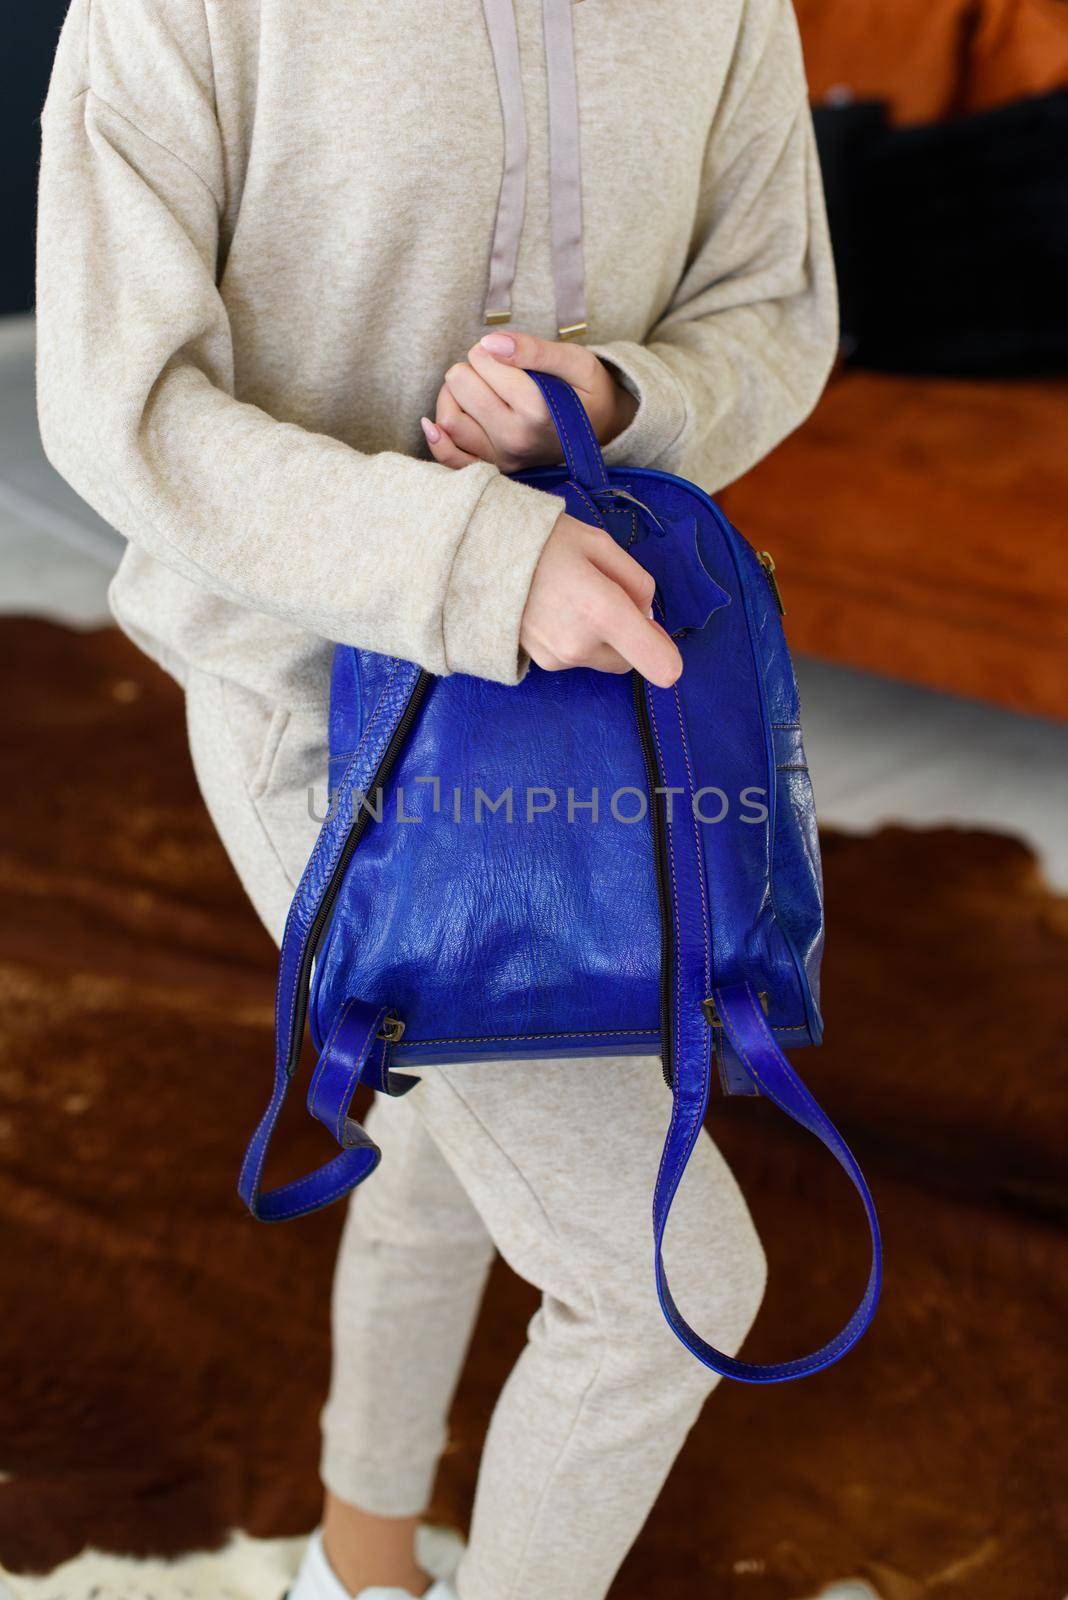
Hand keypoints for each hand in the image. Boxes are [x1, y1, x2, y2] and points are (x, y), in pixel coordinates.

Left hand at [420, 330, 637, 471]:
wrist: (602, 432)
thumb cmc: (587, 392)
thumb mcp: (575, 361)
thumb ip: (534, 350)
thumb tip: (489, 343)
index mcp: (539, 410)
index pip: (484, 360)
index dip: (491, 348)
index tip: (508, 354)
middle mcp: (517, 439)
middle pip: (460, 383)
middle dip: (472, 367)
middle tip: (494, 371)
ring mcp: (502, 459)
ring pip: (448, 418)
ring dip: (453, 395)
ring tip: (476, 389)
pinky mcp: (493, 469)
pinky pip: (449, 458)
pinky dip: (437, 439)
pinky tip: (435, 423)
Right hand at [520, 513, 681, 686]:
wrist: (477, 556)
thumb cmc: (542, 541)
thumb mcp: (600, 544)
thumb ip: (637, 581)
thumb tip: (646, 614)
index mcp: (604, 613)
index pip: (660, 664)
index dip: (669, 656)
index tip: (658, 636)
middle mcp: (583, 645)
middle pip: (631, 660)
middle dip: (629, 636)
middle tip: (609, 596)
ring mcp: (560, 658)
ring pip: (602, 658)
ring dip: (602, 638)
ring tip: (574, 597)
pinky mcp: (542, 663)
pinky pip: (577, 657)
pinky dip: (578, 640)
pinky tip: (557, 610)